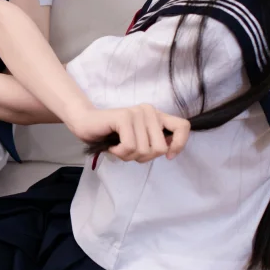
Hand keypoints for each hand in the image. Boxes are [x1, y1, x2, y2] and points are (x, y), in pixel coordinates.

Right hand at [72, 104, 189, 162]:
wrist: (86, 124)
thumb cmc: (112, 136)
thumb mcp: (139, 141)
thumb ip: (154, 143)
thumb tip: (168, 151)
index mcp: (157, 116)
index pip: (183, 127)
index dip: (179, 145)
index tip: (168, 157)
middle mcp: (150, 111)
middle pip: (161, 148)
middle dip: (144, 157)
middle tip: (129, 151)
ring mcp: (137, 113)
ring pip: (144, 150)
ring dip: (128, 156)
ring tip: (118, 147)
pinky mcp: (124, 117)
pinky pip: (130, 147)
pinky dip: (119, 153)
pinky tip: (112, 146)